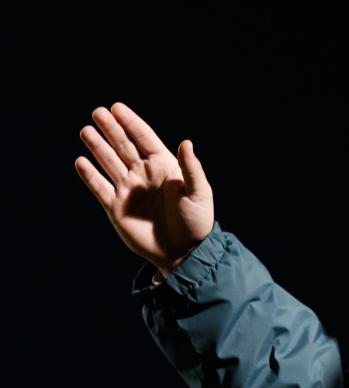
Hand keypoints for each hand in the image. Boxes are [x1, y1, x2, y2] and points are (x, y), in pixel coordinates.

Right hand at [75, 102, 214, 273]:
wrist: (184, 252)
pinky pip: (100, 188)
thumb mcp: (199, 193)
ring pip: (109, 163)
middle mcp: (144, 175)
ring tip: (86, 131)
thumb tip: (186, 142)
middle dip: (111, 129)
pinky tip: (80, 162)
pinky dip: (89, 176)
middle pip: (123, 146)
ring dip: (97, 147)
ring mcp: (129, 190)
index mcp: (164, 167)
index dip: (131, 123)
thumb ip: (192, 169)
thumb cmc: (196, 222)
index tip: (116, 107)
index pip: (144, 138)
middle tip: (97, 112)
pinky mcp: (116, 208)